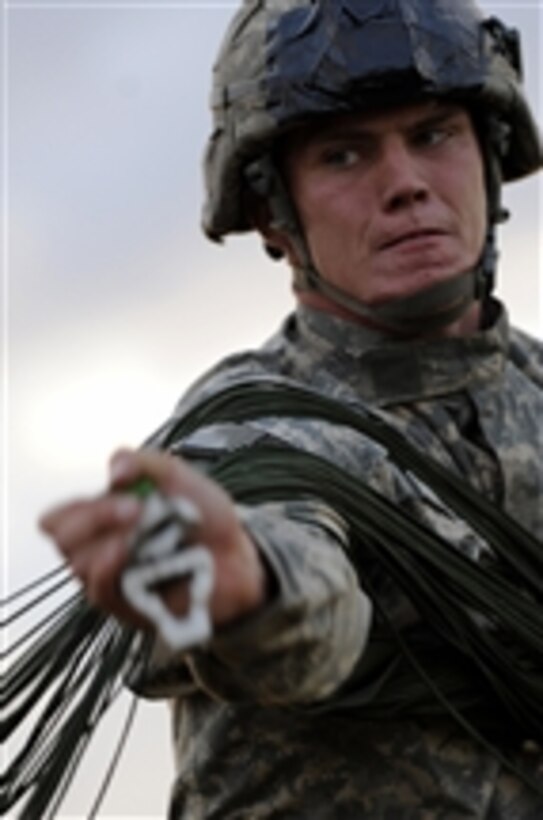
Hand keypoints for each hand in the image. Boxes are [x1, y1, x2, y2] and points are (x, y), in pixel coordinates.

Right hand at [39, 448, 267, 631]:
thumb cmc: (202, 516)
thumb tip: (115, 469)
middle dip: (93, 517)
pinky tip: (126, 552)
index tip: (120, 484)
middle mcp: (100, 550)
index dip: (77, 503)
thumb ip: (144, 463)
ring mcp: (114, 580)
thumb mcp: (177, 476)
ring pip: (79, 564)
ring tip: (139, 531)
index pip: (59, 517)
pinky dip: (110, 567)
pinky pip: (101, 591)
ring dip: (106, 540)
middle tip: (133, 507)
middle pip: (63, 538)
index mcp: (102, 519)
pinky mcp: (129, 606)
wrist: (238, 554)